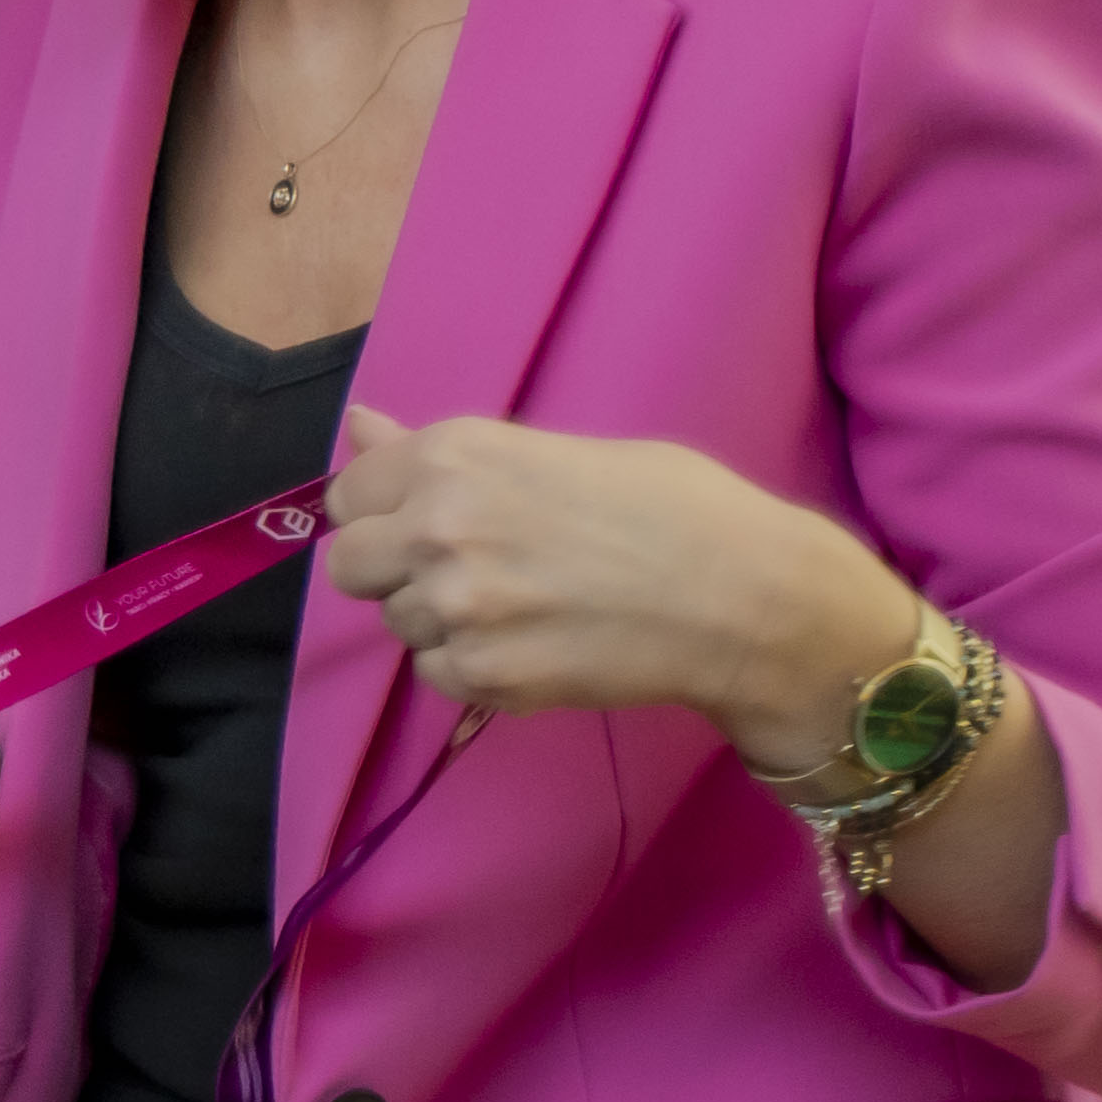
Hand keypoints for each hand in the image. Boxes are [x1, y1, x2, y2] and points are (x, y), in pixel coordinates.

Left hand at [318, 405, 922, 770]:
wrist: (752, 600)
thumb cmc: (679, 509)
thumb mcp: (558, 451)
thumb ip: (446, 452)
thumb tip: (358, 427)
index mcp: (453, 456)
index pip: (348, 494)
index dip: (380, 512)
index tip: (418, 524)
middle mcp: (437, 525)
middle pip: (351, 565)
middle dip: (393, 571)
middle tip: (467, 574)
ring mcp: (456, 605)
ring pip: (398, 623)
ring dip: (442, 621)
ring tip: (525, 609)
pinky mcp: (483, 674)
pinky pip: (437, 674)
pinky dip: (473, 669)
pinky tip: (537, 647)